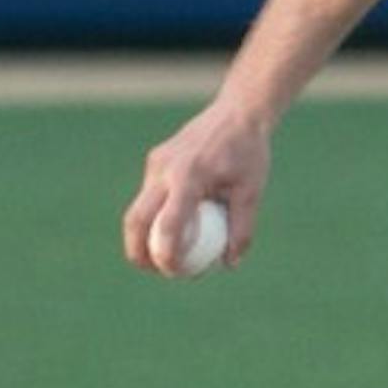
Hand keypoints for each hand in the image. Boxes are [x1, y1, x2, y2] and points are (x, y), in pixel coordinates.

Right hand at [122, 96, 272, 276]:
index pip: (167, 224)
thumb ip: (241, 229)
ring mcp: (156, 163)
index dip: (165, 254)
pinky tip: (173, 231)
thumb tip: (229, 265)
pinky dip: (155, 216)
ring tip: (163, 258)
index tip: (175, 272)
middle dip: (138, 251)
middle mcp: (164, 169)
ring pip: (138, 207)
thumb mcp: (252, 192)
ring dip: (143, 236)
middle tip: (155, 272)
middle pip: (136, 219)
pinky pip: (150, 195)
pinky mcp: (156, 160)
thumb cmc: (249, 154)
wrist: (237, 114)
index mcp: (188, 176)